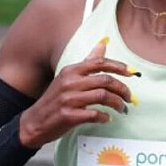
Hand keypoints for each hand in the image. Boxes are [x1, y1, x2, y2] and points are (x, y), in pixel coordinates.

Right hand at [19, 37, 134, 148]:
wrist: (34, 122)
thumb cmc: (55, 99)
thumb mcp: (68, 77)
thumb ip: (87, 62)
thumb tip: (103, 43)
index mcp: (71, 71)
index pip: (100, 63)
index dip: (119, 67)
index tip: (132, 73)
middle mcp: (69, 82)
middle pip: (106, 80)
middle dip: (122, 89)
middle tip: (129, 97)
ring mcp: (68, 99)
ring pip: (103, 96)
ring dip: (117, 104)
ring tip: (121, 108)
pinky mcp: (68, 115)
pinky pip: (95, 114)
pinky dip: (104, 117)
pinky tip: (106, 118)